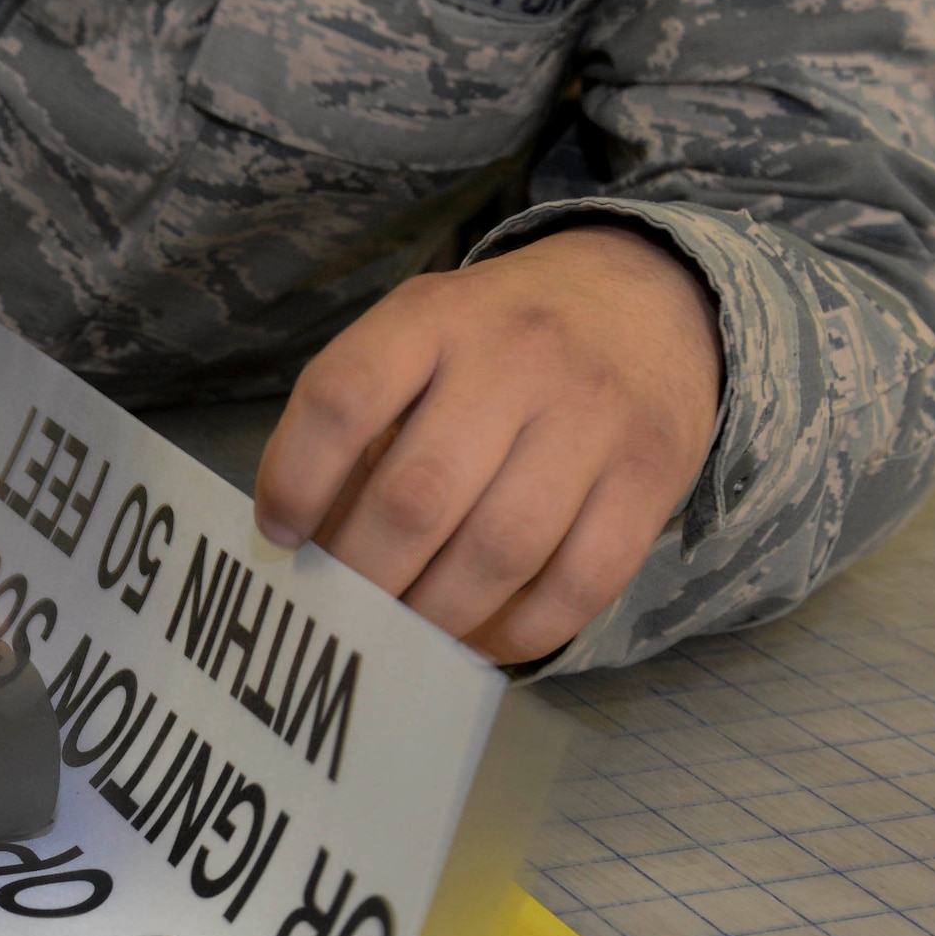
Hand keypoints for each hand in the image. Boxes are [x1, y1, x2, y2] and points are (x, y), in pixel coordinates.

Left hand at [253, 225, 722, 663]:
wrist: (647, 297)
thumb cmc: (499, 341)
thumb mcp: (422, 337)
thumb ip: (360, 421)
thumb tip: (300, 542)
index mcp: (435, 316)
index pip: (342, 398)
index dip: (296, 478)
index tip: (281, 533)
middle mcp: (518, 357)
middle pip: (417, 496)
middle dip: (365, 574)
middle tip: (344, 608)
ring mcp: (594, 416)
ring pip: (499, 550)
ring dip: (436, 614)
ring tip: (403, 632)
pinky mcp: (653, 476)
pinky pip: (580, 584)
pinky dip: (519, 632)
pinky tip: (480, 638)